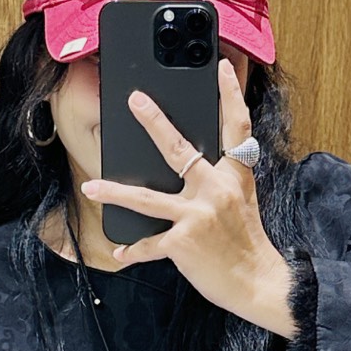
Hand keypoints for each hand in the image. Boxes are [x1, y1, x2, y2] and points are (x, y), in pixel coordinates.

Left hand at [80, 60, 297, 336]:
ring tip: (92, 184)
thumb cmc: (248, 244)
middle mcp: (216, 190)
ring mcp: (198, 215)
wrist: (258, 282)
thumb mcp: (243, 202)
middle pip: (179, 149)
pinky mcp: (183, 242)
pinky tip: (120, 252)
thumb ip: (222, 181)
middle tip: (136, 100)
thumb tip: (194, 165)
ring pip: (147, 198)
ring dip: (116, 191)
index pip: (237, 127)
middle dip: (154, 122)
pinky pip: (150, 244)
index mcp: (235, 176)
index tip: (223, 68)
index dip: (231, 95)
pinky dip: (134, 250)